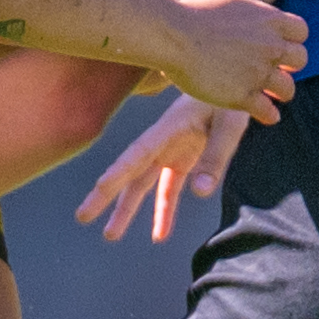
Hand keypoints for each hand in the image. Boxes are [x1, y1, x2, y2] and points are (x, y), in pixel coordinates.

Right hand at [75, 97, 248, 242]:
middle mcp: (163, 142)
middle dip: (106, 195)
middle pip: (130, 171)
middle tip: (82, 216)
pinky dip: (164, 211)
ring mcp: (171, 151)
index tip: (99, 188)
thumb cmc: (231, 100)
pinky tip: (160, 235)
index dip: (119, 171)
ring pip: (143, 184)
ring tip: (111, 235)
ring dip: (128, 209)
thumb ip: (216, 156)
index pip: (138, 153)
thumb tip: (200, 193)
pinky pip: (169, 190)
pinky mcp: (183, 159)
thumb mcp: (230, 124)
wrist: (236, 83)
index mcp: (169, 128)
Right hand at [163, 0, 304, 120]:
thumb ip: (250, 13)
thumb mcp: (230, 0)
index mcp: (269, 20)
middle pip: (300, 60)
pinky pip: (268, 112)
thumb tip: (254, 19)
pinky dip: (269, 115)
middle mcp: (270, 46)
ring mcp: (258, 72)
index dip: (292, 40)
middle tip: (277, 70)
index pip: (301, 31)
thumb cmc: (193, 13)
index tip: (280, 45)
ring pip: (288, 90)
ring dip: (281, 92)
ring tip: (271, 95)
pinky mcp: (243, 96)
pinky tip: (265, 114)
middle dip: (290, 65)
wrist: (174, 36)